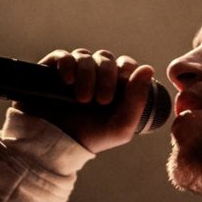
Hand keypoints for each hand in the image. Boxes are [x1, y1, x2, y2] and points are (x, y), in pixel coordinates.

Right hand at [15, 48, 154, 152]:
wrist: (57, 145)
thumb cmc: (92, 138)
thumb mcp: (121, 127)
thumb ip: (137, 100)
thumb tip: (148, 69)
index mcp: (115, 86)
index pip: (125, 64)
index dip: (126, 70)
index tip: (121, 87)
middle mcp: (95, 75)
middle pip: (106, 58)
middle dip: (106, 76)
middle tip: (102, 100)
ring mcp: (74, 72)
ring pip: (85, 56)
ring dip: (87, 74)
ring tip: (82, 99)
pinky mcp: (53, 71)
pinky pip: (62, 56)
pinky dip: (67, 64)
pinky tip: (68, 81)